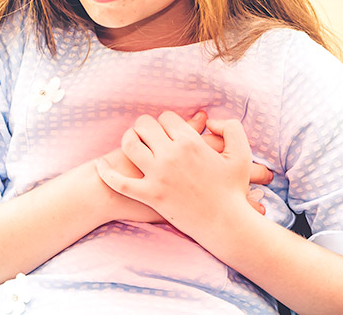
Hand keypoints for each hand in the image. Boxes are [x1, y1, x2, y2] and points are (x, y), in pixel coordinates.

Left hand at [96, 112, 266, 233]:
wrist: (226, 223)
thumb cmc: (234, 189)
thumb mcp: (241, 153)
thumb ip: (230, 128)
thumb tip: (208, 120)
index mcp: (190, 142)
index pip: (166, 117)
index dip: (166, 121)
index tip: (169, 129)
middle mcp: (170, 155)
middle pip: (145, 126)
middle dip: (145, 126)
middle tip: (148, 133)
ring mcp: (157, 176)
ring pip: (130, 146)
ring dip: (129, 139)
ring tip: (133, 142)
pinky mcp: (149, 196)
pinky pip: (120, 183)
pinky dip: (106, 173)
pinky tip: (101, 165)